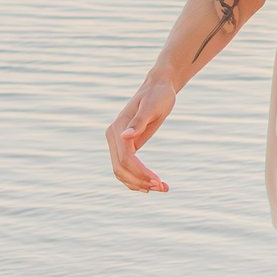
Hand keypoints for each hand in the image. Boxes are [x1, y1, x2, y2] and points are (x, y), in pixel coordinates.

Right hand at [107, 74, 177, 193]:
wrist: (158, 87)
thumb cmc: (158, 95)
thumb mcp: (152, 107)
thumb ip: (138, 122)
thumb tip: (124, 137)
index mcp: (118, 129)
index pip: (126, 159)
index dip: (140, 173)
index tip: (158, 182)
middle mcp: (113, 137)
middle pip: (120, 168)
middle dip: (140, 181)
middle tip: (163, 188)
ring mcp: (117, 142)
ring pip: (120, 171)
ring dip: (137, 183)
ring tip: (160, 188)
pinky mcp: (124, 145)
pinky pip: (124, 167)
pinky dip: (134, 178)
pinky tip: (149, 185)